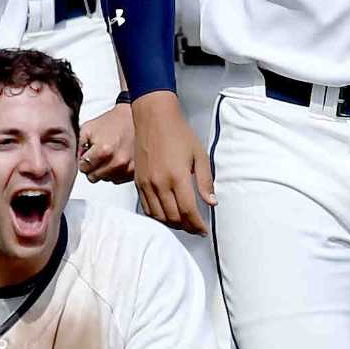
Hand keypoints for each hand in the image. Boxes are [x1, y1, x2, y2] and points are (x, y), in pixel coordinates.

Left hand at [77, 100, 138, 183]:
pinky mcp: (135, 171)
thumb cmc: (111, 122)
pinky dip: (115, 172)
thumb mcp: (87, 129)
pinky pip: (118, 179)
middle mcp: (117, 162)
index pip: (84, 169)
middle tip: (98, 155)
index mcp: (103, 151)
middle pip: (94, 177)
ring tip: (109, 156)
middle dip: (93, 167)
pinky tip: (116, 159)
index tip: (88, 155)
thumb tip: (77, 160)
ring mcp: (127, 168)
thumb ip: (78, 146)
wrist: (131, 119)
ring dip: (104, 171)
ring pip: (106, 180)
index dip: (83, 161)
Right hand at [130, 91, 213, 233]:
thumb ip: (205, 181)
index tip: (203, 230)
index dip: (197, 225)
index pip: (188, 211)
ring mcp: (147, 183)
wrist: (154, 118)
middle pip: (173, 217)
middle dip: (187, 226)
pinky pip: (146, 207)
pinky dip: (157, 216)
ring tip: (183, 223)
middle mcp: (160, 183)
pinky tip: (166, 214)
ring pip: (159, 216)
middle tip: (195, 227)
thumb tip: (211, 202)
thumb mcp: (199, 155)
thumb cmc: (179, 133)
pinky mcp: (138, 181)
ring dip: (172, 223)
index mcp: (177, 177)